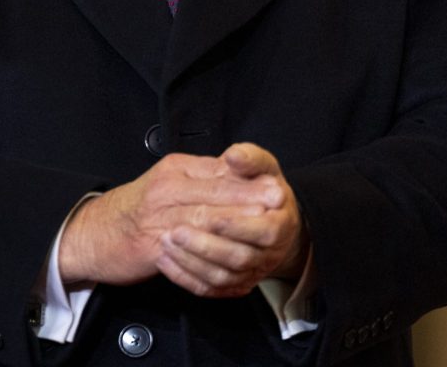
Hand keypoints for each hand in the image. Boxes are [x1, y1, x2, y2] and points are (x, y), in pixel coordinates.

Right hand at [58, 151, 276, 286]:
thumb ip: (202, 175)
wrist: (95, 231)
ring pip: (200, 224)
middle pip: (212, 196)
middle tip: (277, 206)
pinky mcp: (148, 248)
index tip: (275, 187)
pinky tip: (227, 271)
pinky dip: (208, 267)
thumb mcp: (169, 178)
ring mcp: (156, 220)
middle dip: (247, 202)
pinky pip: (183, 258)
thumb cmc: (137, 207)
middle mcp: (165, 192)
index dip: (247, 181)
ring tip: (258, 233)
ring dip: (232, 230)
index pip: (216, 173)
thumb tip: (238, 171)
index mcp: (174, 172)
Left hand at [154, 143, 308, 297]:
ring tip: (164, 241)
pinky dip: (185, 277)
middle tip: (174, 230)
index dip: (235, 224)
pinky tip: (164, 259)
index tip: (207, 213)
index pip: (264, 231)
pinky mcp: (233, 286)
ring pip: (221, 277)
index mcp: (282, 223)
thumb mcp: (263, 166)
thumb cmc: (262, 188)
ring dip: (191, 261)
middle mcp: (270, 254)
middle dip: (205, 245)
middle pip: (239, 257)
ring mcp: (251, 273)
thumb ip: (250, 158)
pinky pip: (208, 289)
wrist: (268, 218)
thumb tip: (234, 156)